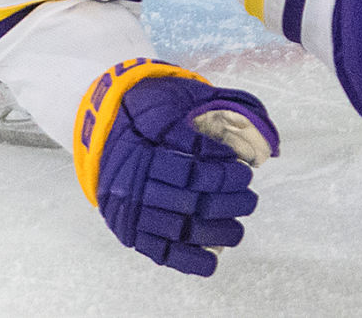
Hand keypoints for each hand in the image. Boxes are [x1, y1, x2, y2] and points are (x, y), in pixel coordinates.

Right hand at [75, 62, 277, 277]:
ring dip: (214, 232)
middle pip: (187, 200)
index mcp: (143, 152)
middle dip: (225, 201)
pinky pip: (160, 251)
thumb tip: (258, 126)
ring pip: (178, 228)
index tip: (244, 170)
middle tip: (250, 197)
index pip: (188, 169)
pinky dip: (187, 259)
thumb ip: (213, 108)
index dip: (219, 173)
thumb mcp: (174, 99)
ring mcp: (132, 212)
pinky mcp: (132, 232)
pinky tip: (212, 261)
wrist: (103, 134)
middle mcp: (134, 185)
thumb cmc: (147, 112)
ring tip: (239, 228)